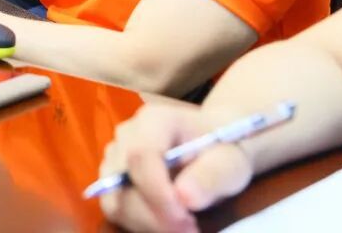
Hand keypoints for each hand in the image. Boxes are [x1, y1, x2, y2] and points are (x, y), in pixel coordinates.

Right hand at [99, 103, 254, 232]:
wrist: (212, 148)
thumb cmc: (221, 150)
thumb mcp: (230, 161)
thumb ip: (211, 176)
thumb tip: (184, 197)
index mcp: (154, 120)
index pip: (140, 154)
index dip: (157, 191)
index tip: (185, 218)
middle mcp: (126, 136)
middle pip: (121, 180)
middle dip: (154, 214)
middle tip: (191, 229)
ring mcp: (114, 158)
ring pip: (115, 199)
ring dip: (147, 223)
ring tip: (183, 226)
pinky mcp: (112, 181)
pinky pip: (116, 209)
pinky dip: (141, 224)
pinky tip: (168, 223)